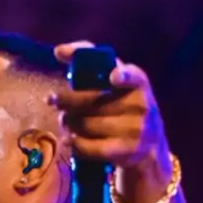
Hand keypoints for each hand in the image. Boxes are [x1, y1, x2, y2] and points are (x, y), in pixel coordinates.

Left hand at [51, 40, 171, 182]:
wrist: (150, 145)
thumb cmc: (124, 105)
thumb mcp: (117, 82)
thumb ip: (91, 62)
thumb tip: (59, 51)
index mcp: (139, 84)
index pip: (134, 77)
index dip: (124, 76)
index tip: (113, 77)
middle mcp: (140, 106)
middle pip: (94, 102)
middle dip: (68, 100)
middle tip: (53, 100)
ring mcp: (135, 130)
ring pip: (88, 124)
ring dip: (69, 122)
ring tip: (64, 120)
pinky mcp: (125, 152)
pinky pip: (92, 147)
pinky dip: (76, 144)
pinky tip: (68, 140)